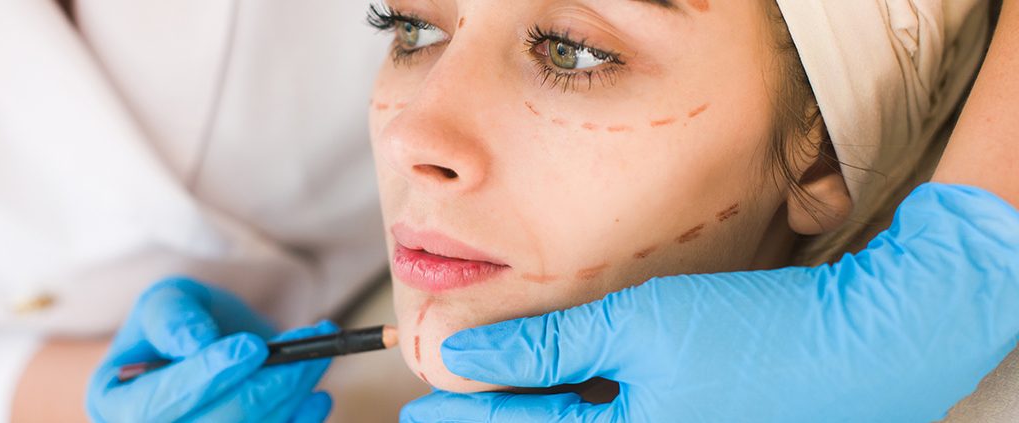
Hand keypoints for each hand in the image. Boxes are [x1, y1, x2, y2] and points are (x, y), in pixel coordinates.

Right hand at [87, 277, 334, 422]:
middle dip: (264, 387)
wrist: (217, 343)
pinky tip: (315, 395)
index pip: (158, 405)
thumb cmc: (184, 320)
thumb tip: (196, 343)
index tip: (250, 347)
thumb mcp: (168, 300)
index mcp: (115, 403)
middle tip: (304, 349)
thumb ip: (173, 317)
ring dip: (290, 396)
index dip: (205, 378)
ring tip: (315, 356)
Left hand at [403, 183, 1018, 421]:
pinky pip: (627, 418)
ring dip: (544, 407)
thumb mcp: (640, 327)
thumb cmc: (758, 337)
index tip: (415, 410)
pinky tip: (572, 384)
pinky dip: (590, 402)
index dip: (465, 418)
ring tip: (497, 390)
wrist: (872, 344)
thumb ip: (548, 344)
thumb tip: (465, 356)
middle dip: (500, 418)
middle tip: (437, 414)